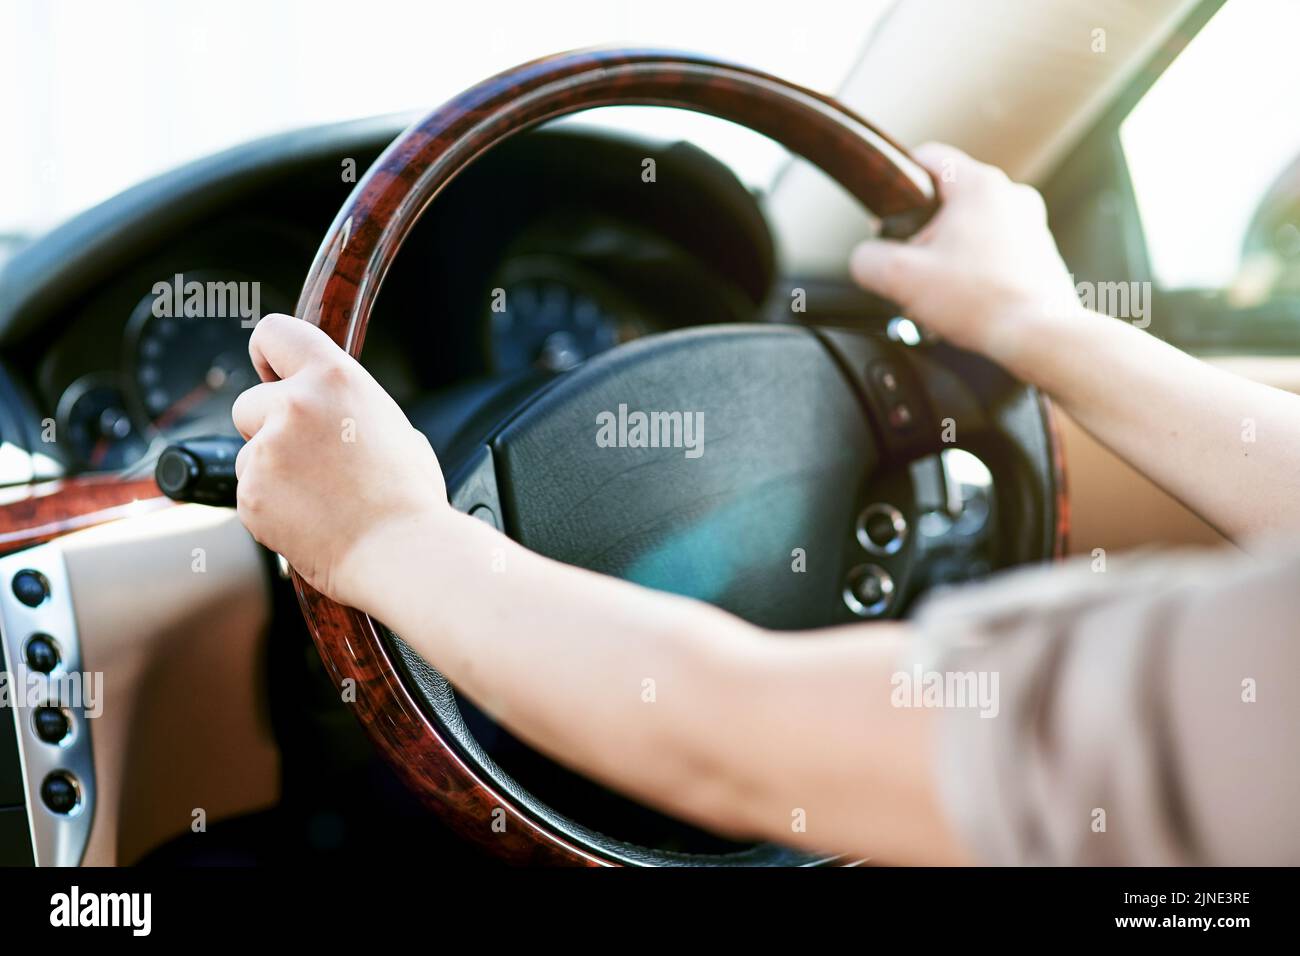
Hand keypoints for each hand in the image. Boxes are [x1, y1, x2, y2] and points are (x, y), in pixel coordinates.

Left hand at [231, 314, 447, 607]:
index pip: (275, 333)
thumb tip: (328, 410)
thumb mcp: (390, 423)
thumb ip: (346, 405)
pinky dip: (270, 506)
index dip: (267, 355)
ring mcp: (267, 450)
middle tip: (308, 460)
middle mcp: (295, 405)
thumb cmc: (408, 496)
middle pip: (247, 403)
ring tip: (320, 496)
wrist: (402, 551)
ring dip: (270, 471)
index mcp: (335, 378)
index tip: (269, 373)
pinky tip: (310, 517)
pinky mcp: (251, 493)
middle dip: (266, 428)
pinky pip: (249, 491)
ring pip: (246, 452)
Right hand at [849, 143, 1082, 375]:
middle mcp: (1011, 195)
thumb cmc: (981, 302)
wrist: (1037, 335)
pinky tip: (967, 298)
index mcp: (979, 185)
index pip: (927, 158)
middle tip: (913, 267)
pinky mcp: (1040, 253)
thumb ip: (867, 260)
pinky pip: (995, 250)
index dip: (897, 184)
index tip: (888, 214)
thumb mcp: (899, 277)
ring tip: (941, 289)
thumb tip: (865, 258)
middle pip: (947, 199)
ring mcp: (1031, 224)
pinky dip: (976, 269)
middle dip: (923, 232)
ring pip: (972, 227)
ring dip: (950, 253)